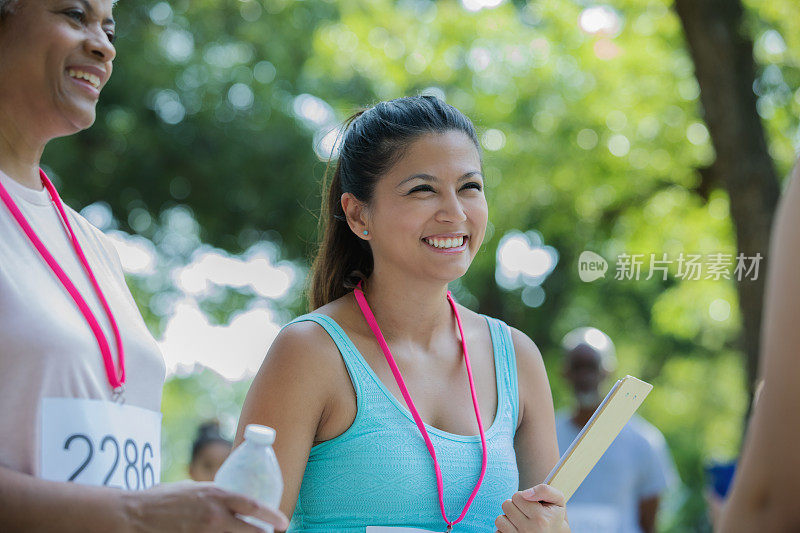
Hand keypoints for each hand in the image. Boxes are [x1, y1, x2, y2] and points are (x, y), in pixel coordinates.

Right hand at [125, 481, 289, 532]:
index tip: (282, 523)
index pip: (254, 507)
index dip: (272, 516)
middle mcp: (215, 516)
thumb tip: (230, 501)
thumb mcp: (195, 489)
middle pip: (250, 531)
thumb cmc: (162, 499)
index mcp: (217, 496)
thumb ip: (214, 496)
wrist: (134, 515)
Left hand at [494, 484, 568, 532]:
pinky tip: (516, 530)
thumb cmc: (555, 519)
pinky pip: (497, 531)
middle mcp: (530, 529)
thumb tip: (525, 493)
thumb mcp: (558, 502)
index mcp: (542, 518)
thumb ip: (544, 490)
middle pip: (506, 505)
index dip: (523, 498)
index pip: (517, 496)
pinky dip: (504, 530)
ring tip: (520, 522)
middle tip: (525, 513)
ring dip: (508, 519)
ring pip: (499, 519)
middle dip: (514, 507)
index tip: (531, 505)